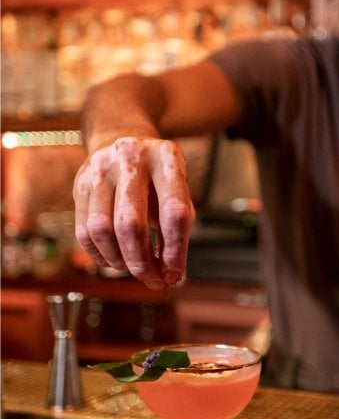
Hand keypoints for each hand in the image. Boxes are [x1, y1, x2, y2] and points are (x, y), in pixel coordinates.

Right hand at [73, 137, 194, 289]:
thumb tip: (171, 275)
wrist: (122, 138)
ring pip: (102, 230)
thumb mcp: (178, 189)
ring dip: (119, 260)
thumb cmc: (157, 174)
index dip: (175, 252)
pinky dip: (100, 255)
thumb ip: (177, 227)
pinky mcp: (80, 183)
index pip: (174, 214)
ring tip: (132, 268)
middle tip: (152, 280)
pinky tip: (115, 260)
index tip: (174, 275)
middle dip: (142, 262)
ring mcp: (101, 169)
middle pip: (131, 224)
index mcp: (166, 159)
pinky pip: (84, 231)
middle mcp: (132, 160)